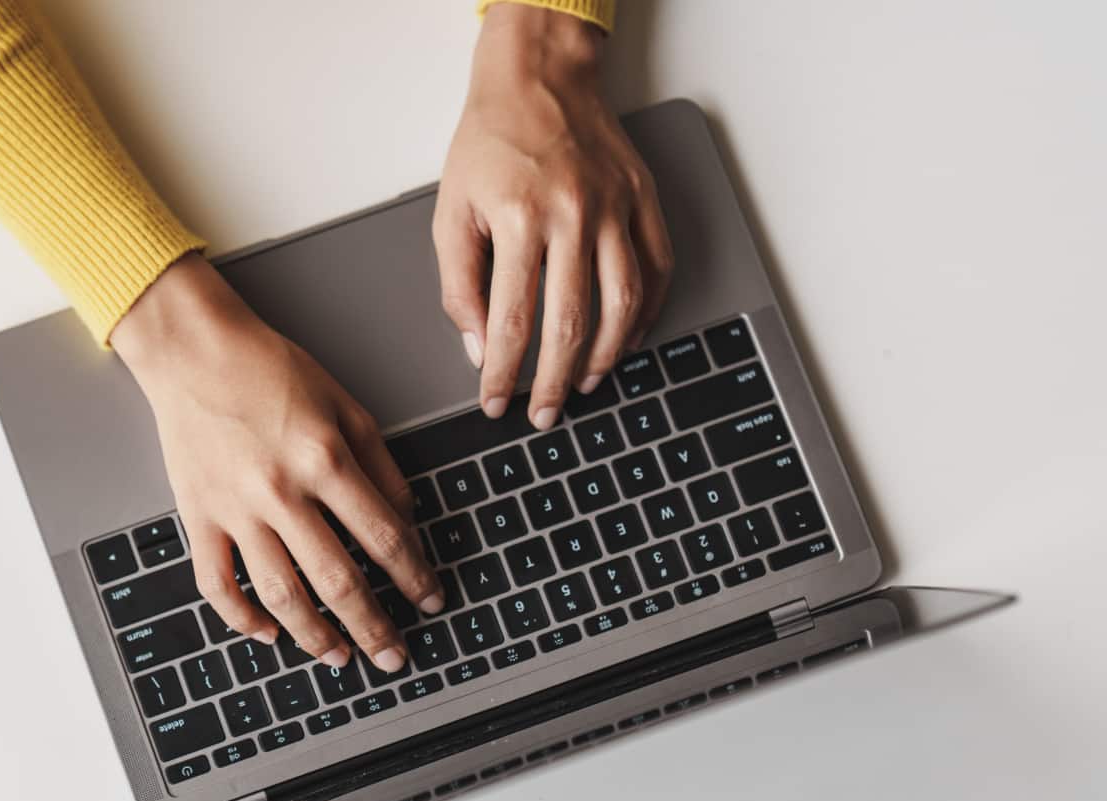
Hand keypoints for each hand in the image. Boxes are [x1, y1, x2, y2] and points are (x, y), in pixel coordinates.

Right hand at [111, 255, 445, 674]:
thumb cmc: (269, 369)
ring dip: (316, 636)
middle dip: (374, 626)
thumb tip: (406, 521)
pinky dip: (241, 618)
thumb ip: (380, 464)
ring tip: (340, 657)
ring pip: (280, 594)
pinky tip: (268, 634)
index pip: (384, 537)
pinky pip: (217, 584)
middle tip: (395, 656)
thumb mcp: (346, 404)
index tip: (430, 600)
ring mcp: (236, 510)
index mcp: (325, 460)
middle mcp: (282, 492)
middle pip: (338, 580)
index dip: (414, 577)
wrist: (195, 353)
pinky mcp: (198, 517)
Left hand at [434, 3, 673, 429]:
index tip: (496, 403)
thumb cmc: (489, 144)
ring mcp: (617, 209)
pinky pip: (657, 268)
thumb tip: (479, 346)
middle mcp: (575, 217)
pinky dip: (646, 312)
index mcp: (520, 221)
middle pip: (571, 323)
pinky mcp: (644, 200)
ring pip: (624, 302)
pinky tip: (627, 338)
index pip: (511, 320)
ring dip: (606, 355)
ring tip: (586, 384)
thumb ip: (459, 284)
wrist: (539, 79)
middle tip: (544, 413)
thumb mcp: (450, 211)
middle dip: (556, 381)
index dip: (504, 373)